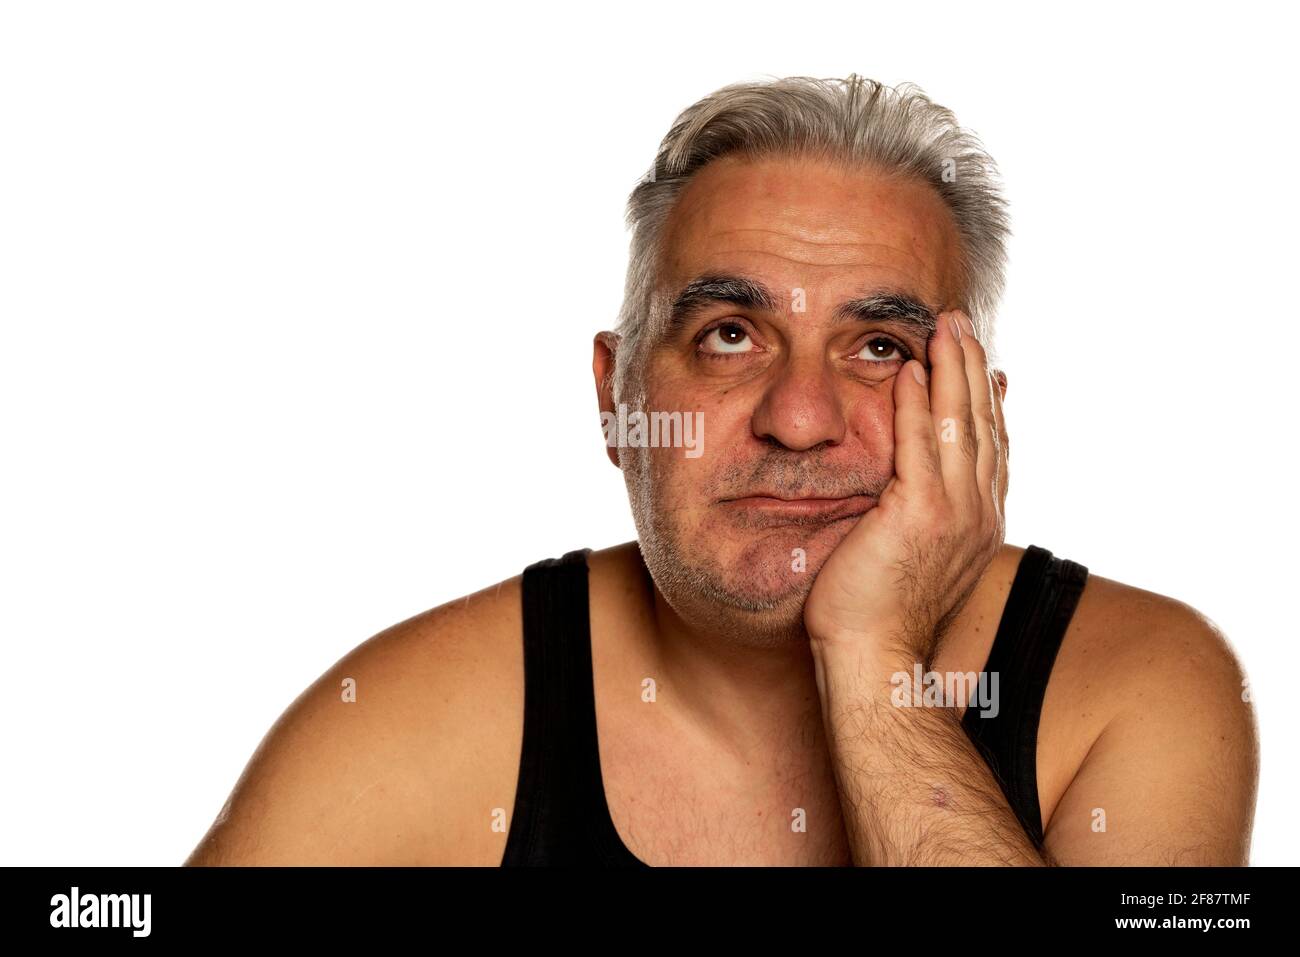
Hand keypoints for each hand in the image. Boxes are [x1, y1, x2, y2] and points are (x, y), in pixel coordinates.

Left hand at [804, 309, 1007, 664]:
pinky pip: (919, 444)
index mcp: (981, 522)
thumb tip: (918, 487)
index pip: (991, 446)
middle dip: (972, 367)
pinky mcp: (920, 513)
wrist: (875, 658)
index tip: (981, 360)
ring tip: (942, 327)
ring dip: (951, 369)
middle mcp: (979, 512)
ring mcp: (955, 512)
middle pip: (982, 423)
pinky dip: (918, 404)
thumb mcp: (916, 556)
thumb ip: (926, 515)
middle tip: (961, 322)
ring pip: (959, 424)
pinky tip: (911, 371)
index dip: (986, 398)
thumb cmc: (882, 615)